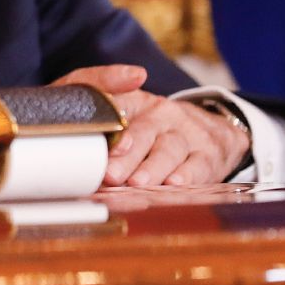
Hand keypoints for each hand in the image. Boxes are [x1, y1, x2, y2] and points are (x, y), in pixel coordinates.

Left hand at [50, 65, 251, 186]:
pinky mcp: (208, 154)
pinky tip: (173, 184)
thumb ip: (100, 123)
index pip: (119, 99)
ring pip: (169, 149)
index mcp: (135, 100)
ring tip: (136, 183)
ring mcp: (188, 132)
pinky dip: (186, 175)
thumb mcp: (126, 113)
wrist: (209, 130)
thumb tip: (74, 151)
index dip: (110, 111)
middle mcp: (163, 113)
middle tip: (110, 174)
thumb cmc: (150, 128)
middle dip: (126, 155)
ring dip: (152, 168)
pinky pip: (198, 164)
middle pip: (143, 131)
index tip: (103, 133)